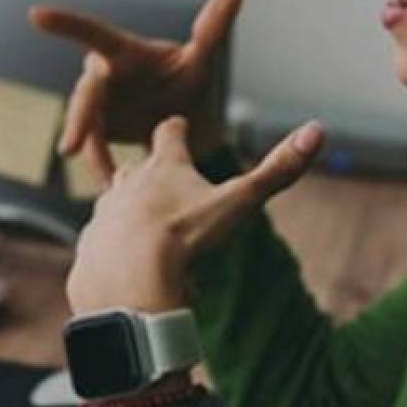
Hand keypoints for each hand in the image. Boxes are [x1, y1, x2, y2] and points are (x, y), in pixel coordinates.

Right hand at [29, 0, 241, 178]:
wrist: (183, 121)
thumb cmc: (186, 79)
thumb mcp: (201, 59)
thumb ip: (212, 28)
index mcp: (123, 52)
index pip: (93, 33)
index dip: (65, 23)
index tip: (35, 15)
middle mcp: (103, 75)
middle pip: (85, 95)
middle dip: (78, 120)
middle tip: (71, 147)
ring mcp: (96, 105)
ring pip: (84, 127)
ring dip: (91, 153)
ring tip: (109, 180)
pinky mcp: (95, 131)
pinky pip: (93, 150)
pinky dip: (103, 168)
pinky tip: (113, 188)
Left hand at [66, 116, 323, 315]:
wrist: (128, 281)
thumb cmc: (186, 237)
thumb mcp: (238, 203)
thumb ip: (277, 170)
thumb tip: (318, 129)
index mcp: (163, 166)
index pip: (169, 132)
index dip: (176, 128)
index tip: (179, 125)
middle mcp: (127, 182)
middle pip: (137, 167)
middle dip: (149, 172)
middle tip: (164, 182)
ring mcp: (104, 213)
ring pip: (115, 203)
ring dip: (129, 210)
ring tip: (147, 229)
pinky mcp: (88, 246)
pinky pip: (102, 243)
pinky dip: (114, 249)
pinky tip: (125, 264)